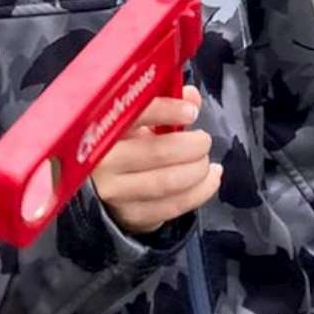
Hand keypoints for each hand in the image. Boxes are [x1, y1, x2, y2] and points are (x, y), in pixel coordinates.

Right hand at [93, 88, 219, 234]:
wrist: (102, 190)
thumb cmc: (125, 145)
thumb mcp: (137, 121)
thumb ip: (165, 103)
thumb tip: (191, 97)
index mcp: (103, 130)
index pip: (135, 115)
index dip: (167, 111)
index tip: (191, 112)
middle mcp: (104, 163)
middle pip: (159, 152)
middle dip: (193, 145)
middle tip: (203, 141)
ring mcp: (116, 193)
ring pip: (169, 182)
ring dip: (199, 170)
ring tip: (206, 161)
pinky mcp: (131, 217)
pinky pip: (174, 206)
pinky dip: (201, 191)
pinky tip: (211, 179)